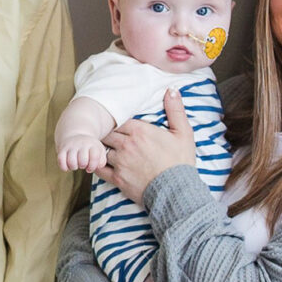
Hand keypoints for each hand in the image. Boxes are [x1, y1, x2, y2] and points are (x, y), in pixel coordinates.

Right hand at [57, 133, 108, 173]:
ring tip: (76, 164)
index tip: (90, 166)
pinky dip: (64, 167)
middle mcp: (81, 144)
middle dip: (83, 166)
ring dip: (74, 167)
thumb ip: (102, 160)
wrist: (75, 134)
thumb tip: (98, 166)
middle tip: (83, 163)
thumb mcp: (99, 151)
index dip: (93, 166)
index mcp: (92, 145)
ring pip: (71, 163)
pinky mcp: (62, 149)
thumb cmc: (89, 147)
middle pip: (83, 162)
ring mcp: (71, 146)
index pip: (94, 157)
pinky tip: (68, 165)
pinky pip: (61, 161)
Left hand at [101, 88, 198, 205]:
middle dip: (109, 135)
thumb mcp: (183, 133)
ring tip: (105, 150)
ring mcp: (120, 162)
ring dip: (104, 149)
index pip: (119, 121)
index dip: (119, 124)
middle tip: (111, 138)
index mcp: (140, 131)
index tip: (121, 127)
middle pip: (108, 134)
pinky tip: (100, 163)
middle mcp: (126, 144)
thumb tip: (171, 90)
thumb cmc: (180, 162)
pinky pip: (99, 169)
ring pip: (102, 150)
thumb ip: (175, 109)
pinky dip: (97, 165)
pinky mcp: (117, 179)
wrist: (176, 191)